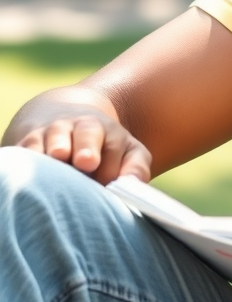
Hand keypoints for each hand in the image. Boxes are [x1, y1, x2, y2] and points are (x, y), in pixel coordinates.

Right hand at [9, 100, 151, 183]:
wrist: (64, 117)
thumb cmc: (100, 148)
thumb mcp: (125, 151)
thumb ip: (136, 166)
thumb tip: (135, 184)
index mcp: (108, 132)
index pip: (115, 146)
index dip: (112, 166)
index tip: (110, 181)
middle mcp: (81, 127)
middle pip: (88, 133)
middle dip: (88, 146)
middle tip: (88, 161)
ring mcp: (53, 132)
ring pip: (55, 137)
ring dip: (56, 147)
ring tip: (59, 156)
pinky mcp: (27, 142)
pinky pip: (25, 148)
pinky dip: (27, 156)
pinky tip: (30, 170)